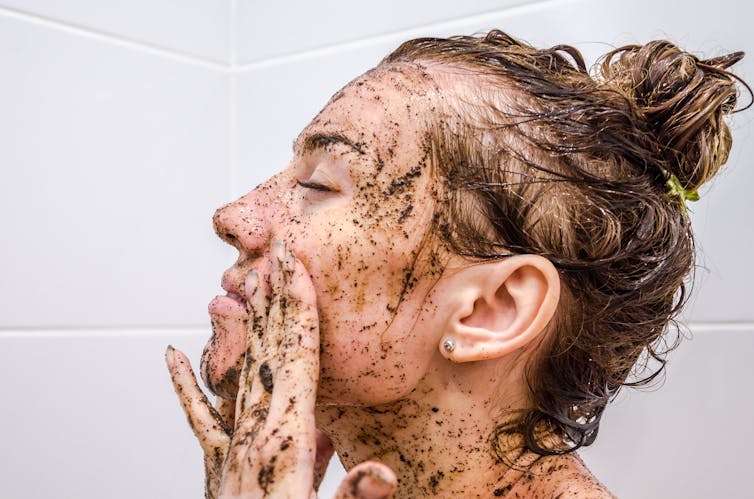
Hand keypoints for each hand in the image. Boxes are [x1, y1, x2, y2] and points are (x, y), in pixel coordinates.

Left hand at [166, 242, 396, 497]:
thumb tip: (381, 472)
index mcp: (283, 443)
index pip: (294, 358)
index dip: (297, 308)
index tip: (295, 266)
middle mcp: (252, 435)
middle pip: (265, 351)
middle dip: (273, 298)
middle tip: (273, 253)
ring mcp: (231, 449)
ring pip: (237, 372)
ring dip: (243, 326)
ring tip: (241, 287)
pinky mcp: (218, 466)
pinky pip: (200, 416)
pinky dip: (186, 383)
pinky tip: (172, 354)